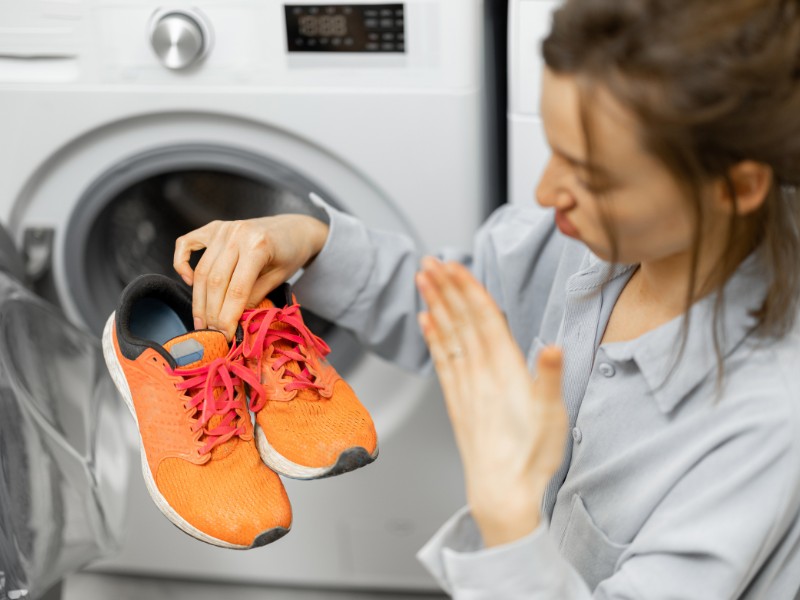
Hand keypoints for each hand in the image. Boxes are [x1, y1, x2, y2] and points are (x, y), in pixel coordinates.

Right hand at [173, 214, 328, 339]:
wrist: (294, 228)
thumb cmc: (290, 254)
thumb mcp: (279, 278)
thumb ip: (255, 296)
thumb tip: (232, 319)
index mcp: (258, 246)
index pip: (237, 289)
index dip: (228, 315)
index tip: (225, 334)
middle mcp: (238, 234)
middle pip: (215, 281)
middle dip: (212, 312)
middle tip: (211, 332)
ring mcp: (223, 229)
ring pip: (202, 270)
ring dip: (199, 299)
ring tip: (201, 320)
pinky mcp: (214, 227)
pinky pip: (186, 244)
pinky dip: (182, 263)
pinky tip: (190, 282)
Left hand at [415, 257, 567, 546]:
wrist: (502, 494)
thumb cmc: (532, 457)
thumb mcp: (553, 417)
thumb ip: (549, 379)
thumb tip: (552, 347)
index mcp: (504, 371)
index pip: (483, 319)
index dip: (467, 289)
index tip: (452, 264)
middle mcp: (480, 373)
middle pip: (460, 320)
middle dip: (445, 288)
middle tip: (429, 260)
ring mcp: (465, 387)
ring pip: (447, 336)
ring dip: (435, 304)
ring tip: (422, 280)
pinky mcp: (457, 402)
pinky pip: (442, 361)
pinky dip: (432, 338)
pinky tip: (425, 322)